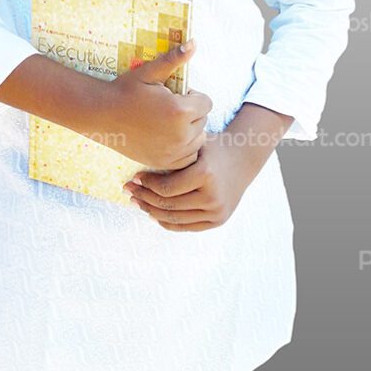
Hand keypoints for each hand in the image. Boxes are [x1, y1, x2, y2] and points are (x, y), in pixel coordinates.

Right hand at [104, 39, 211, 170]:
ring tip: (167, 122)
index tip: (174, 94)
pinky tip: (166, 136)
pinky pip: (188, 156)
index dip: (192, 96)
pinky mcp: (164, 163)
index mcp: (180, 111)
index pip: (207, 102)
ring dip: (189, 130)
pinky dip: (182, 148)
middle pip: (203, 121)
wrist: (100, 116)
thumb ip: (174, 59)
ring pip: (198, 140)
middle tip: (167, 107)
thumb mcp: (149, 72)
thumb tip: (194, 42)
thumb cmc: (125, 90)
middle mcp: (180, 135)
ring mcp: (173, 152)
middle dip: (191, 113)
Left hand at [122, 128, 256, 231]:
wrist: (242, 160)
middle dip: (144, 198)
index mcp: (206, 174)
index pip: (167, 188)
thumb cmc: (212, 148)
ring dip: (151, 211)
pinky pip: (186, 227)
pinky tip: (152, 213)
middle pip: (168, 205)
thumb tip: (138, 163)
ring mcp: (216, 212)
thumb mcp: (194, 144)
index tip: (134, 177)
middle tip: (128, 190)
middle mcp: (213, 196)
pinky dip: (166, 222)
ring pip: (174, 219)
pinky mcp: (218, 221)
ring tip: (137, 201)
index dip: (146, 184)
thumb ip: (172, 154)